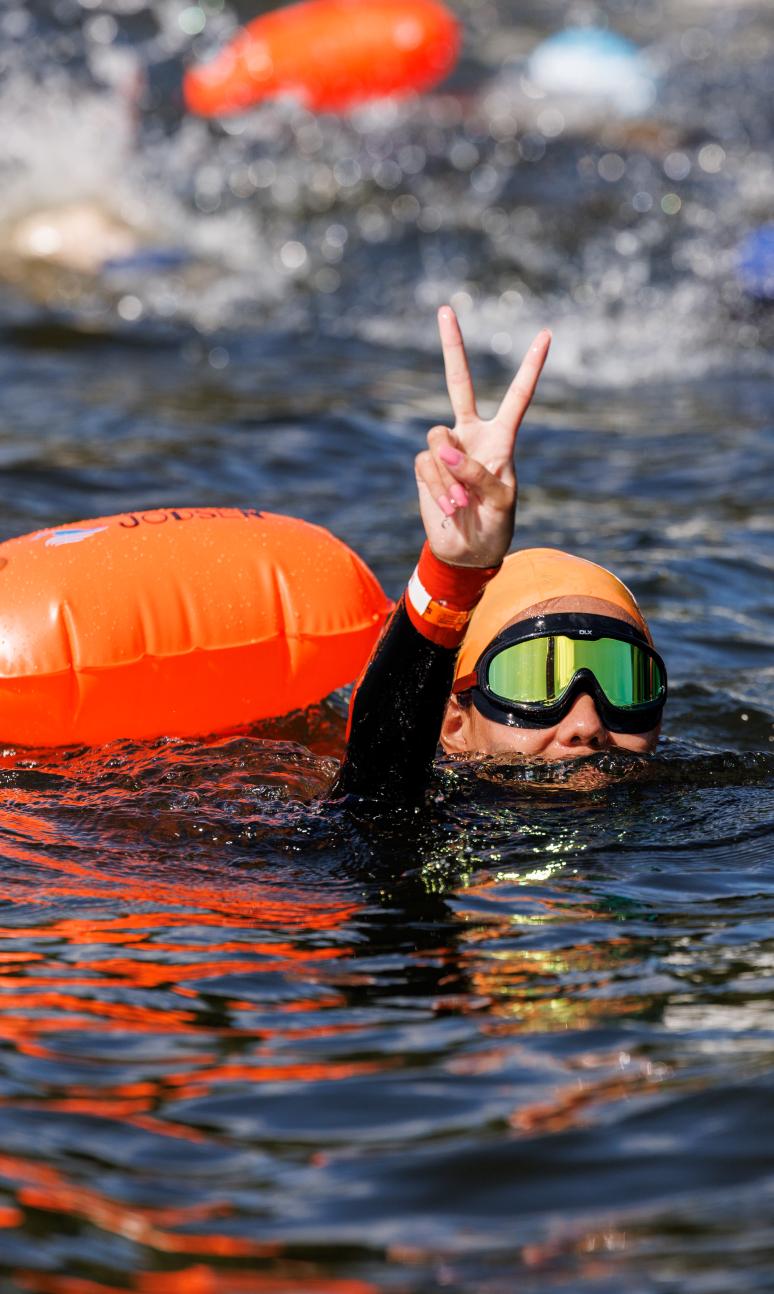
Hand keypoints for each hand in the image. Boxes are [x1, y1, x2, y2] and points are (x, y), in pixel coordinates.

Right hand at [415, 306, 550, 568]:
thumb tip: (445, 449)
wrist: (467, 552)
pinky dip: (437, 486)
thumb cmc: (495, 526)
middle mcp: (471, 435)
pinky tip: (449, 506)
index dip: (531, 367)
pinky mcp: (426, 467)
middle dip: (452, 346)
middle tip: (445, 309)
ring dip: (449, 474)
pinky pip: (426, 465)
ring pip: (438, 439)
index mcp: (501, 438)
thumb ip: (477, 472)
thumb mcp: (500, 501)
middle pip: (459, 383)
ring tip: (462, 503)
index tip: (546, 334)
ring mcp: (446, 450)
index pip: (518, 396)